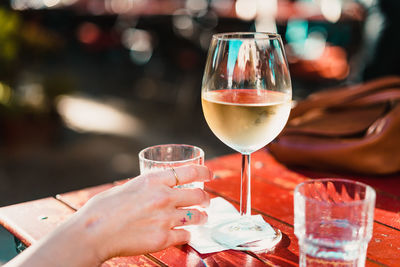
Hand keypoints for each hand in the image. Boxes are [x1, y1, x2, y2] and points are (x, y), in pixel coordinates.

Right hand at [76, 164, 211, 262]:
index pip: (190, 172)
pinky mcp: (163, 238)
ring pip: (196, 216)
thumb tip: (156, 190)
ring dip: (201, 217)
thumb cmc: (103, 209)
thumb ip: (147, 188)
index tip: (209, 175)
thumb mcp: (127, 187)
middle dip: (205, 199)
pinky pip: (185, 235)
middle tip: (206, 202)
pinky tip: (184, 234)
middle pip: (198, 195)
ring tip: (202, 218)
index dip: (204, 173)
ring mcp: (165, 218)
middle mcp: (164, 197)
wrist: (93, 232)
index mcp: (154, 180)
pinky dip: (187, 235)